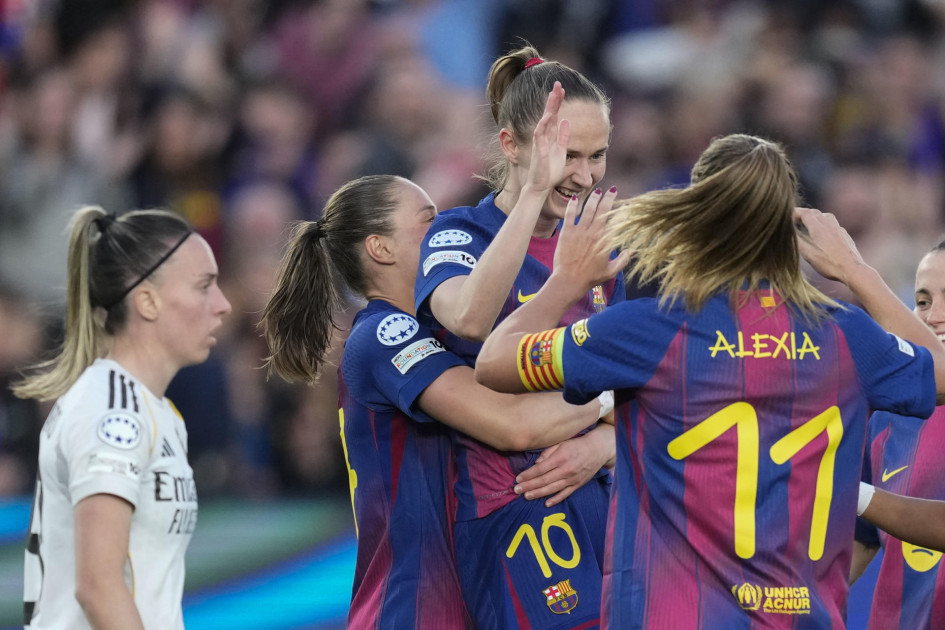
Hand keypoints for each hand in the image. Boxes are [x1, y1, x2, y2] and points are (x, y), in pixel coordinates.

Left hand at [514, 424, 615, 506]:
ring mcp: (572, 479)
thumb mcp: (561, 443)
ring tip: (526, 496)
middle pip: (544, 480)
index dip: (528, 475)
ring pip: (553, 489)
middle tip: (516, 490)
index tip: (518, 479)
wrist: (597, 450)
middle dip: (529, 486)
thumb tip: (536, 465)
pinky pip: (565, 494)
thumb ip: (547, 453)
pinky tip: (546, 503)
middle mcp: (566, 470)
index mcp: (560, 458)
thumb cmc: (576, 444)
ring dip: (538, 493)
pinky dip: (556, 499)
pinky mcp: (578, 485)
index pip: (540, 469)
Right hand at [523, 82, 569, 196]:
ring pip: (544, 120)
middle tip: (558, 83)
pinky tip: (548, 115)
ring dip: (549, 107)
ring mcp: (541, 143)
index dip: (558, 102)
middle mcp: (545, 137)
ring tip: (554, 94)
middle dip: (554, 99)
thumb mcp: (562, 152)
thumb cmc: (550, 173)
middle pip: (550, 114)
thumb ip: (564, 137)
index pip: (555, 116)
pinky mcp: (539, 151)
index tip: (562, 89)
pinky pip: (540, 135)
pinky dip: (543, 124)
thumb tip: (568, 122)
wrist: (541, 187)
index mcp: (552, 137)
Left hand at [551, 188, 630, 292]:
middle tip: (611, 190)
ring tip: (597, 191)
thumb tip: (634, 250)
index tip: (625, 204)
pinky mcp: (566, 233)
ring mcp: (579, 231)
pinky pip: (569, 215)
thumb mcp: (611, 271)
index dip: (621, 210)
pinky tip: (575, 198)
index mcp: (606, 241)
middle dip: (608, 198)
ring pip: (588, 209)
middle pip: (603, 210)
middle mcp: (594, 233)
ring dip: (593, 198)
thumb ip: (624, 259)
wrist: (569, 281)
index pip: (616, 220)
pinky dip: (572, 205)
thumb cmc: (590, 278)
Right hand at [794, 207, 865, 283]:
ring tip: (809, 225)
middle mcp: (829, 224)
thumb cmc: (829, 264)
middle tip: (794, 220)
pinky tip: (824, 235)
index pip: (804, 213)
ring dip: (815, 218)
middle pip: (814, 212)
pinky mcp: (845, 235)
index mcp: (818, 227)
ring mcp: (839, 229)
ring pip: (825, 216)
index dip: (794, 212)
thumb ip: (797, 241)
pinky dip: (825, 225)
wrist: (853, 270)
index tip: (786, 216)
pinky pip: (833, 225)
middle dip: (803, 214)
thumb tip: (788, 232)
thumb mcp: (808, 254)